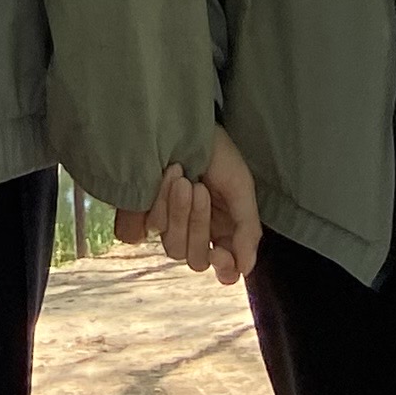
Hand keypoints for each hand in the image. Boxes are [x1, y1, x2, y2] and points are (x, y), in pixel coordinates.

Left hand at [112, 128, 260, 284]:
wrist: (184, 124)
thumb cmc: (217, 153)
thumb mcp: (241, 187)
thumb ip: (247, 229)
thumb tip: (246, 268)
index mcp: (226, 232)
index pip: (226, 270)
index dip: (223, 268)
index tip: (218, 251)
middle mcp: (199, 234)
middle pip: (196, 259)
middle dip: (197, 224)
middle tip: (198, 188)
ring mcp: (172, 226)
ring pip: (173, 247)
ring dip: (177, 212)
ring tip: (181, 178)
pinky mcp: (148, 214)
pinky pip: (149, 228)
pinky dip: (159, 204)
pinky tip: (165, 176)